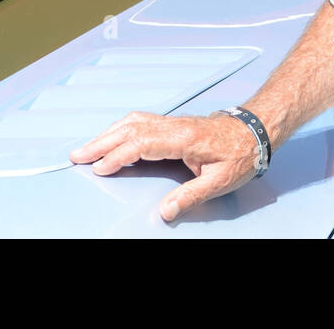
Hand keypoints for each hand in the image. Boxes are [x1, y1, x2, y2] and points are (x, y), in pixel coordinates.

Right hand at [69, 111, 261, 220]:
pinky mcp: (174, 124)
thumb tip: (165, 212)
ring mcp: (174, 122)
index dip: (119, 156)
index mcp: (184, 138)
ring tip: (87, 148)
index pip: (143, 144)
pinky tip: (112, 138)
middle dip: (102, 141)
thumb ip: (192, 196)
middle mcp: (175, 126)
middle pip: (131, 128)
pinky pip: (141, 122)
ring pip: (134, 121)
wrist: (255, 130)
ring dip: (108, 133)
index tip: (100, 169)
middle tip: (77, 155)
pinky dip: (121, 129)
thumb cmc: (241, 154)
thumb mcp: (222, 180)